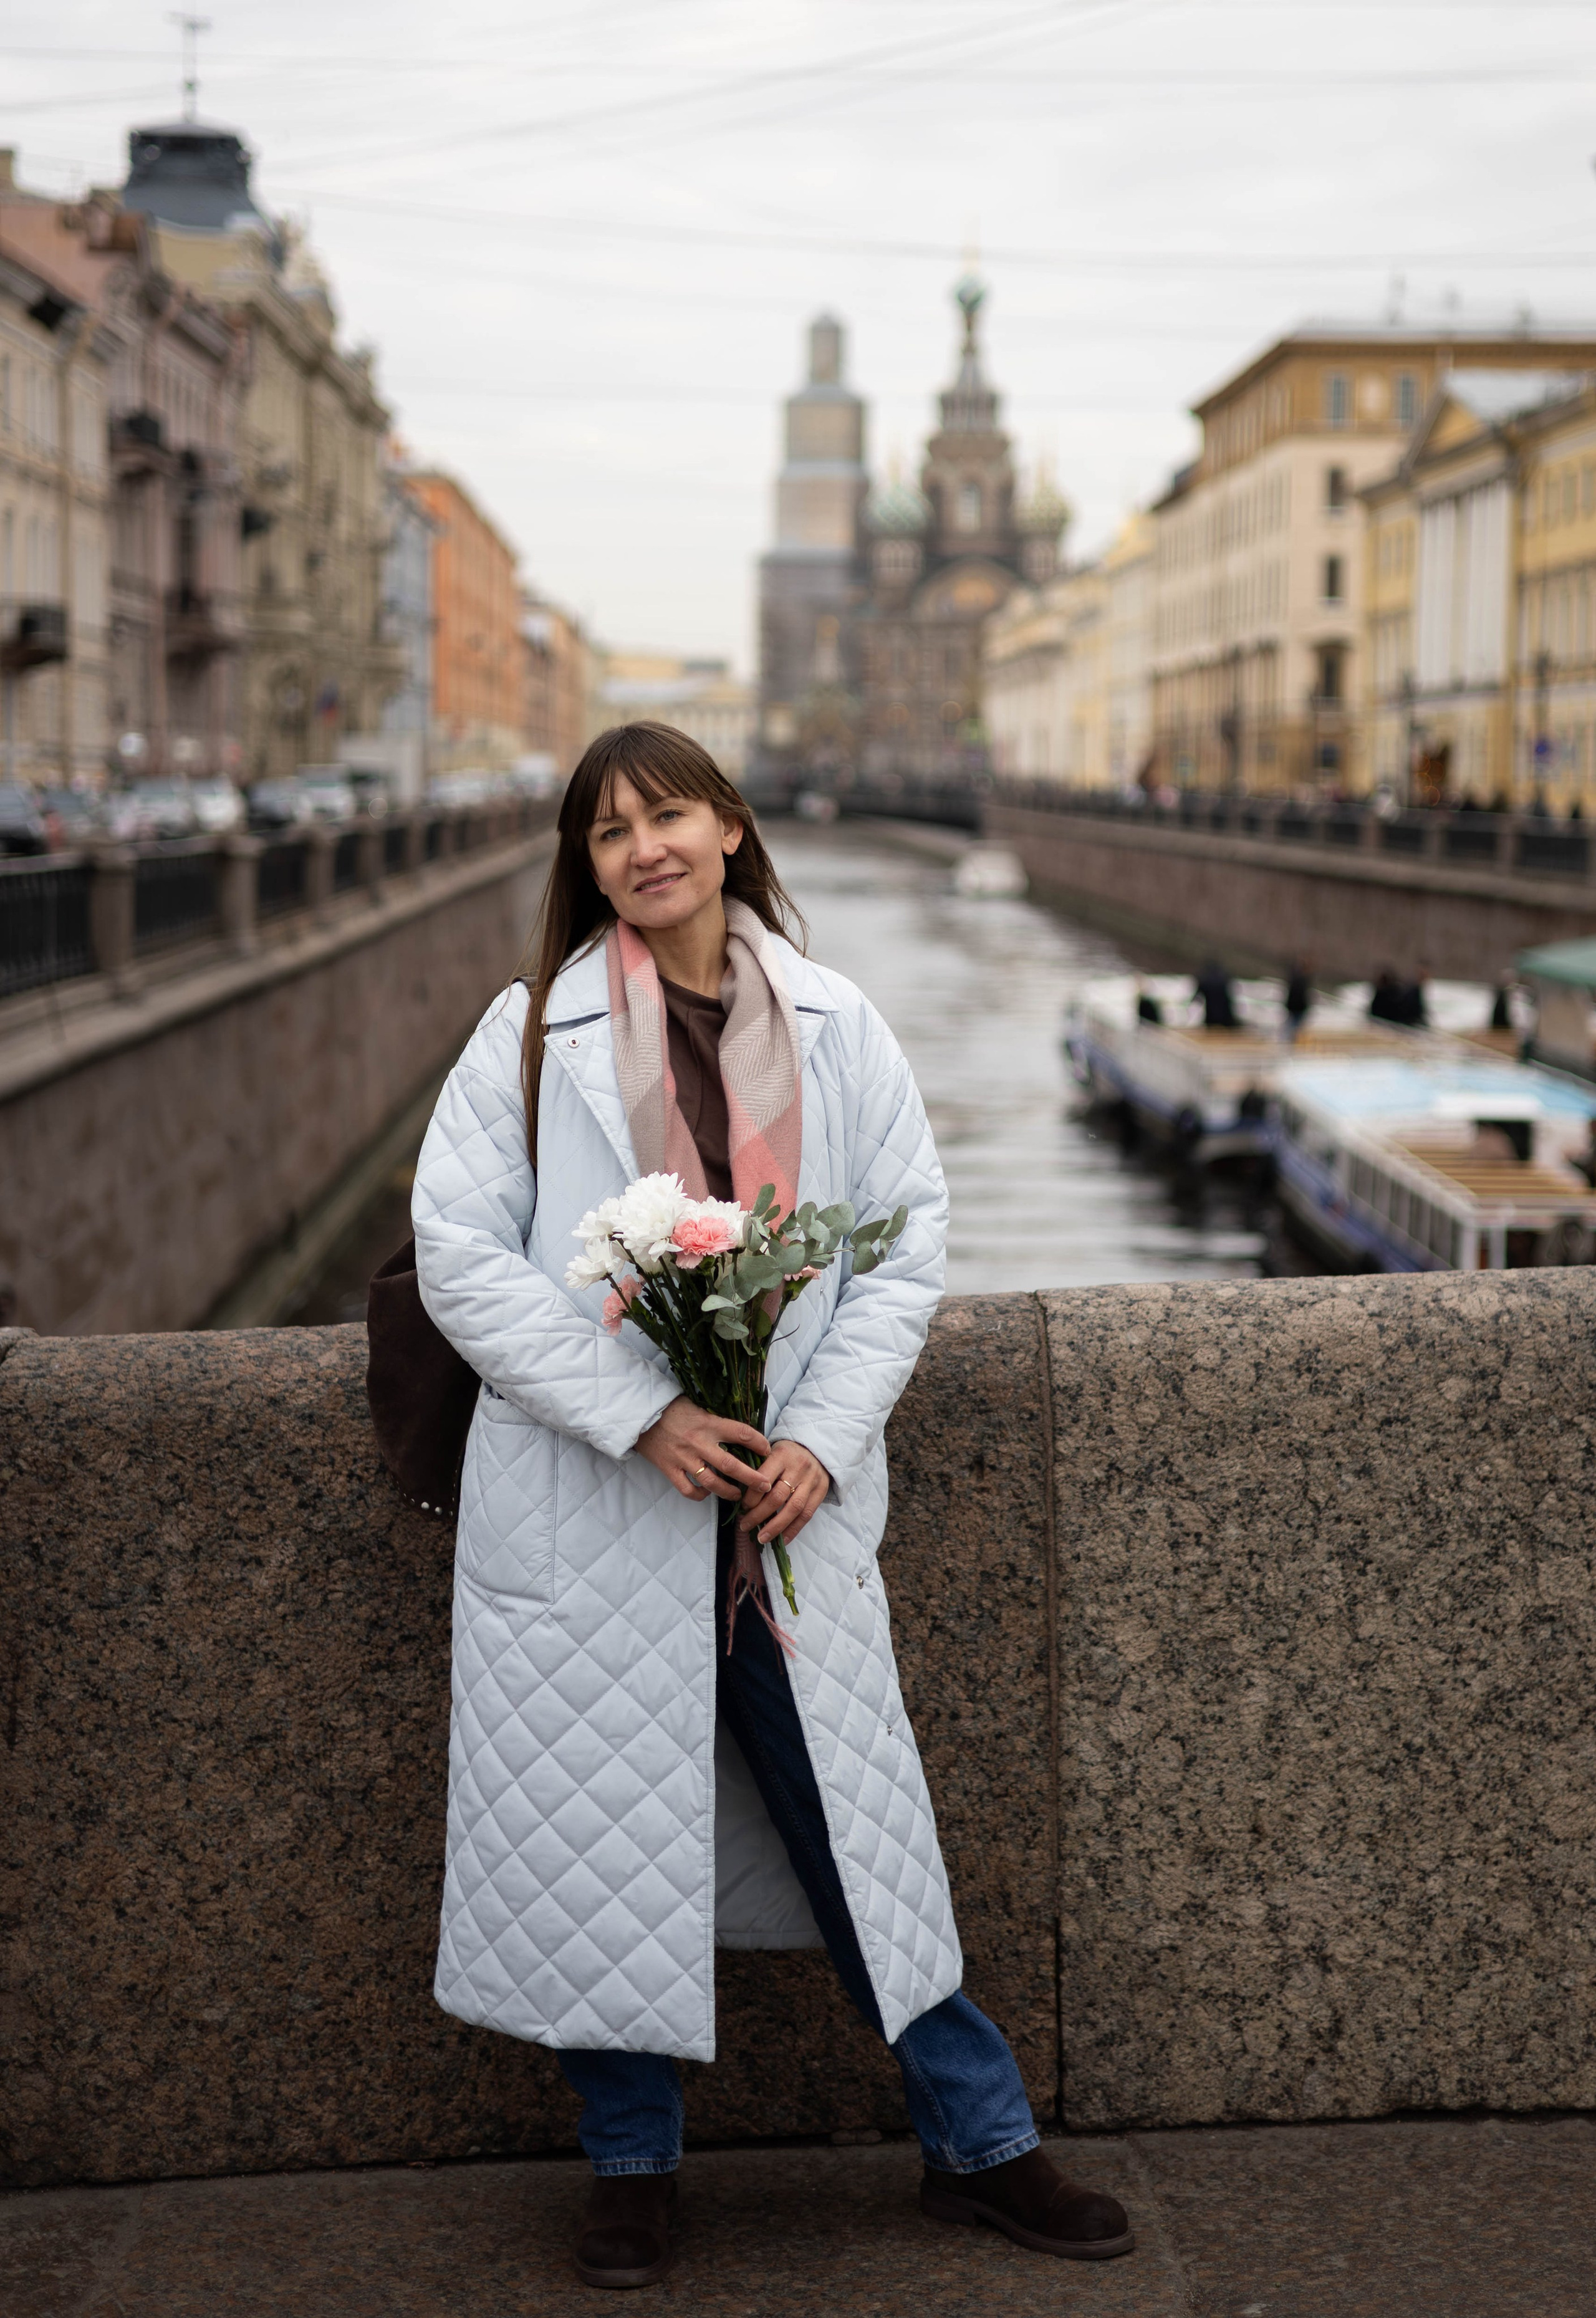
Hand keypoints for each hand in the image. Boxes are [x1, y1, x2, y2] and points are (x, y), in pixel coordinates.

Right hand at [635, 1396, 769, 1503]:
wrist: (640, 1413)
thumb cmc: (672, 1408)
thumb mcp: (698, 1407)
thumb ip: (716, 1420)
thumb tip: (740, 1431)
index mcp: (708, 1423)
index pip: (742, 1433)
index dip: (759, 1443)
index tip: (767, 1450)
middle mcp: (699, 1442)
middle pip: (732, 1465)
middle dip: (752, 1478)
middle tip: (765, 1486)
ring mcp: (684, 1458)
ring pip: (712, 1482)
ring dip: (729, 1492)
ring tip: (738, 1495)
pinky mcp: (669, 1469)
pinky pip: (688, 1490)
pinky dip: (700, 1495)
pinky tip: (707, 1493)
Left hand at [737, 1439, 829, 1548]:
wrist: (817, 1447)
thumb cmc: (787, 1452)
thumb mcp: (771, 1451)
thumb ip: (759, 1468)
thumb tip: (739, 1493)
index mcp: (782, 1455)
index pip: (763, 1479)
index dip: (751, 1497)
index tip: (742, 1507)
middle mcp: (798, 1467)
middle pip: (777, 1497)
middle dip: (759, 1515)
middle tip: (745, 1525)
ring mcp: (812, 1481)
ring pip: (793, 1508)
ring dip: (775, 1526)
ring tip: (761, 1538)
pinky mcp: (821, 1491)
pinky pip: (807, 1514)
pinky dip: (794, 1529)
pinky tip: (782, 1539)